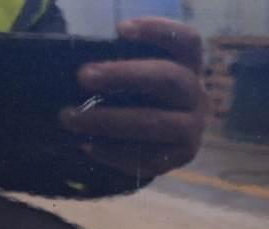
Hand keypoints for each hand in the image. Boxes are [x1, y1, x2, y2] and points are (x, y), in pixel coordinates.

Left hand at [60, 17, 207, 178]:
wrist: (160, 145)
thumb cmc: (141, 100)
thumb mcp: (139, 79)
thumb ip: (123, 70)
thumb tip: (84, 70)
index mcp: (190, 67)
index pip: (186, 41)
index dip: (158, 31)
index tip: (120, 30)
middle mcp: (197, 96)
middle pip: (168, 78)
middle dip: (123, 75)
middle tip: (83, 76)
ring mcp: (192, 129)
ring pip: (153, 122)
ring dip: (108, 120)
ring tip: (71, 118)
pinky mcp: (180, 158)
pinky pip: (145, 157)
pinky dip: (112, 152)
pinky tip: (86, 146)